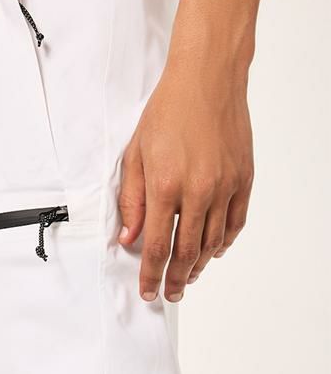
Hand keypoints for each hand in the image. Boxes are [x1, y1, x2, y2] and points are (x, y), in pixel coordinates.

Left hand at [118, 62, 253, 302]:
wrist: (207, 79)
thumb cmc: (167, 112)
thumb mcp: (136, 155)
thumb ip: (132, 201)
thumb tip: (129, 238)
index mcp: (166, 186)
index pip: (156, 246)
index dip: (151, 275)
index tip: (148, 291)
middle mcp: (199, 191)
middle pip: (187, 251)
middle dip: (175, 278)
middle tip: (170, 293)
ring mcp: (226, 186)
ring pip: (213, 242)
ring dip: (199, 265)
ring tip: (187, 276)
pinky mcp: (244, 179)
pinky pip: (236, 222)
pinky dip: (224, 242)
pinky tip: (213, 250)